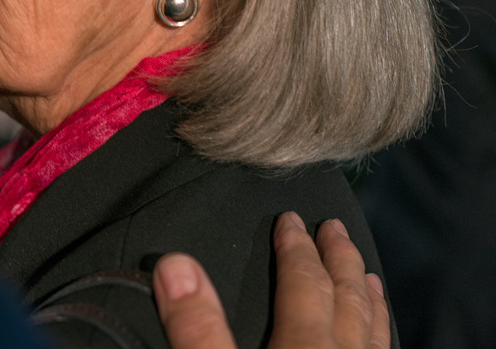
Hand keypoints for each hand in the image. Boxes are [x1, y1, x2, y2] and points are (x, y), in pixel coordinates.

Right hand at [151, 212, 389, 348]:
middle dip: (339, 260)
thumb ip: (198, 327)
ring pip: (374, 333)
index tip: (291, 218)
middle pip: (346, 300)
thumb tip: (175, 264)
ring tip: (369, 277)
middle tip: (336, 228)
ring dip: (369, 300)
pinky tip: (376, 340)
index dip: (296, 247)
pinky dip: (380, 339)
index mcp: (304, 346)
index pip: (304, 283)